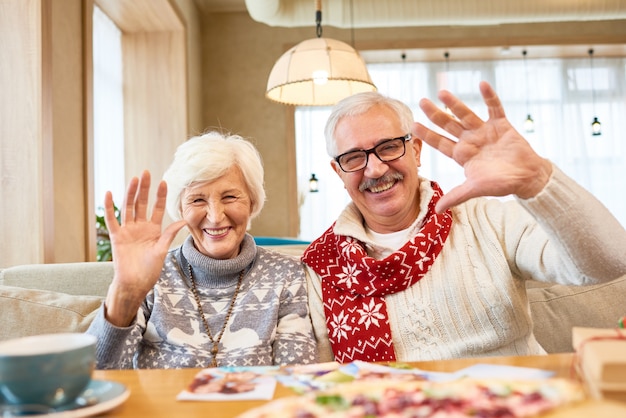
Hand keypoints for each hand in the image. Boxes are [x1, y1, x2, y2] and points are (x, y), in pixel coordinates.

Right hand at [103, 170, 185, 325]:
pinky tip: (109, 193)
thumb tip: (184, 220)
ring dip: (130, 193)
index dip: (159, 196)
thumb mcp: (162, 250)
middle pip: (141, 203)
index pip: (156, 208)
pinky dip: (109, 207)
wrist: (135, 284)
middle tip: (146, 172)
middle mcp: (140, 227)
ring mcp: (127, 230)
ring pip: (128, 207)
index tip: (163, 182)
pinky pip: (112, 219)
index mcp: (153, 230)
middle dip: (144, 188)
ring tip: (133, 179)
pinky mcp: (116, 237)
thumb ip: (170, 234)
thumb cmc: (149, 270)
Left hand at [414, 81, 551, 212]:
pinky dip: (489, 96)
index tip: (413, 125)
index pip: (440, 143)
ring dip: (455, 103)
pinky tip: (482, 84)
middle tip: (422, 101)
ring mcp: (485, 131)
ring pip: (466, 114)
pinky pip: (494, 107)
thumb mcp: (475, 189)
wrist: (527, 178)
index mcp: (462, 155)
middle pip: (448, 125)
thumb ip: (456, 196)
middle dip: (435, 114)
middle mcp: (471, 140)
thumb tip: (437, 210)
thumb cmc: (501, 184)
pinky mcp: (502, 125)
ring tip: (442, 92)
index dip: (427, 135)